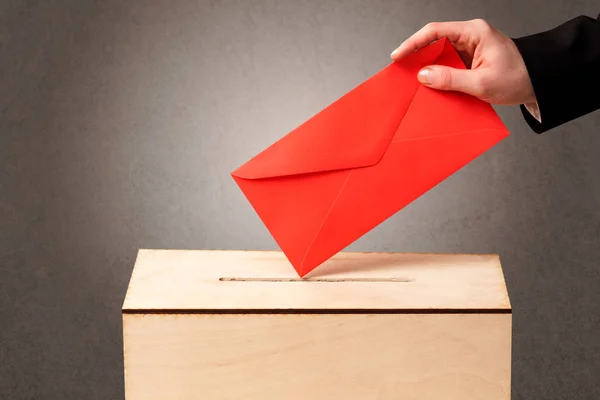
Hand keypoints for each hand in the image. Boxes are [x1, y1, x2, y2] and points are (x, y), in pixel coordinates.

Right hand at [390, 19, 535, 105]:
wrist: (539, 85)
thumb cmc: (518, 78)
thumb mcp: (481, 82)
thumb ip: (450, 78)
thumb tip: (424, 75)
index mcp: (474, 32)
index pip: (435, 31)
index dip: (413, 43)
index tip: (399, 56)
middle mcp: (471, 36)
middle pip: (435, 42)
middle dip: (418, 57)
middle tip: (402, 72)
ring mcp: (471, 49)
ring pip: (441, 55)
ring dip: (429, 69)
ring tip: (415, 82)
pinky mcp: (471, 61)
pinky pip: (449, 65)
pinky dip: (439, 76)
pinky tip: (433, 87)